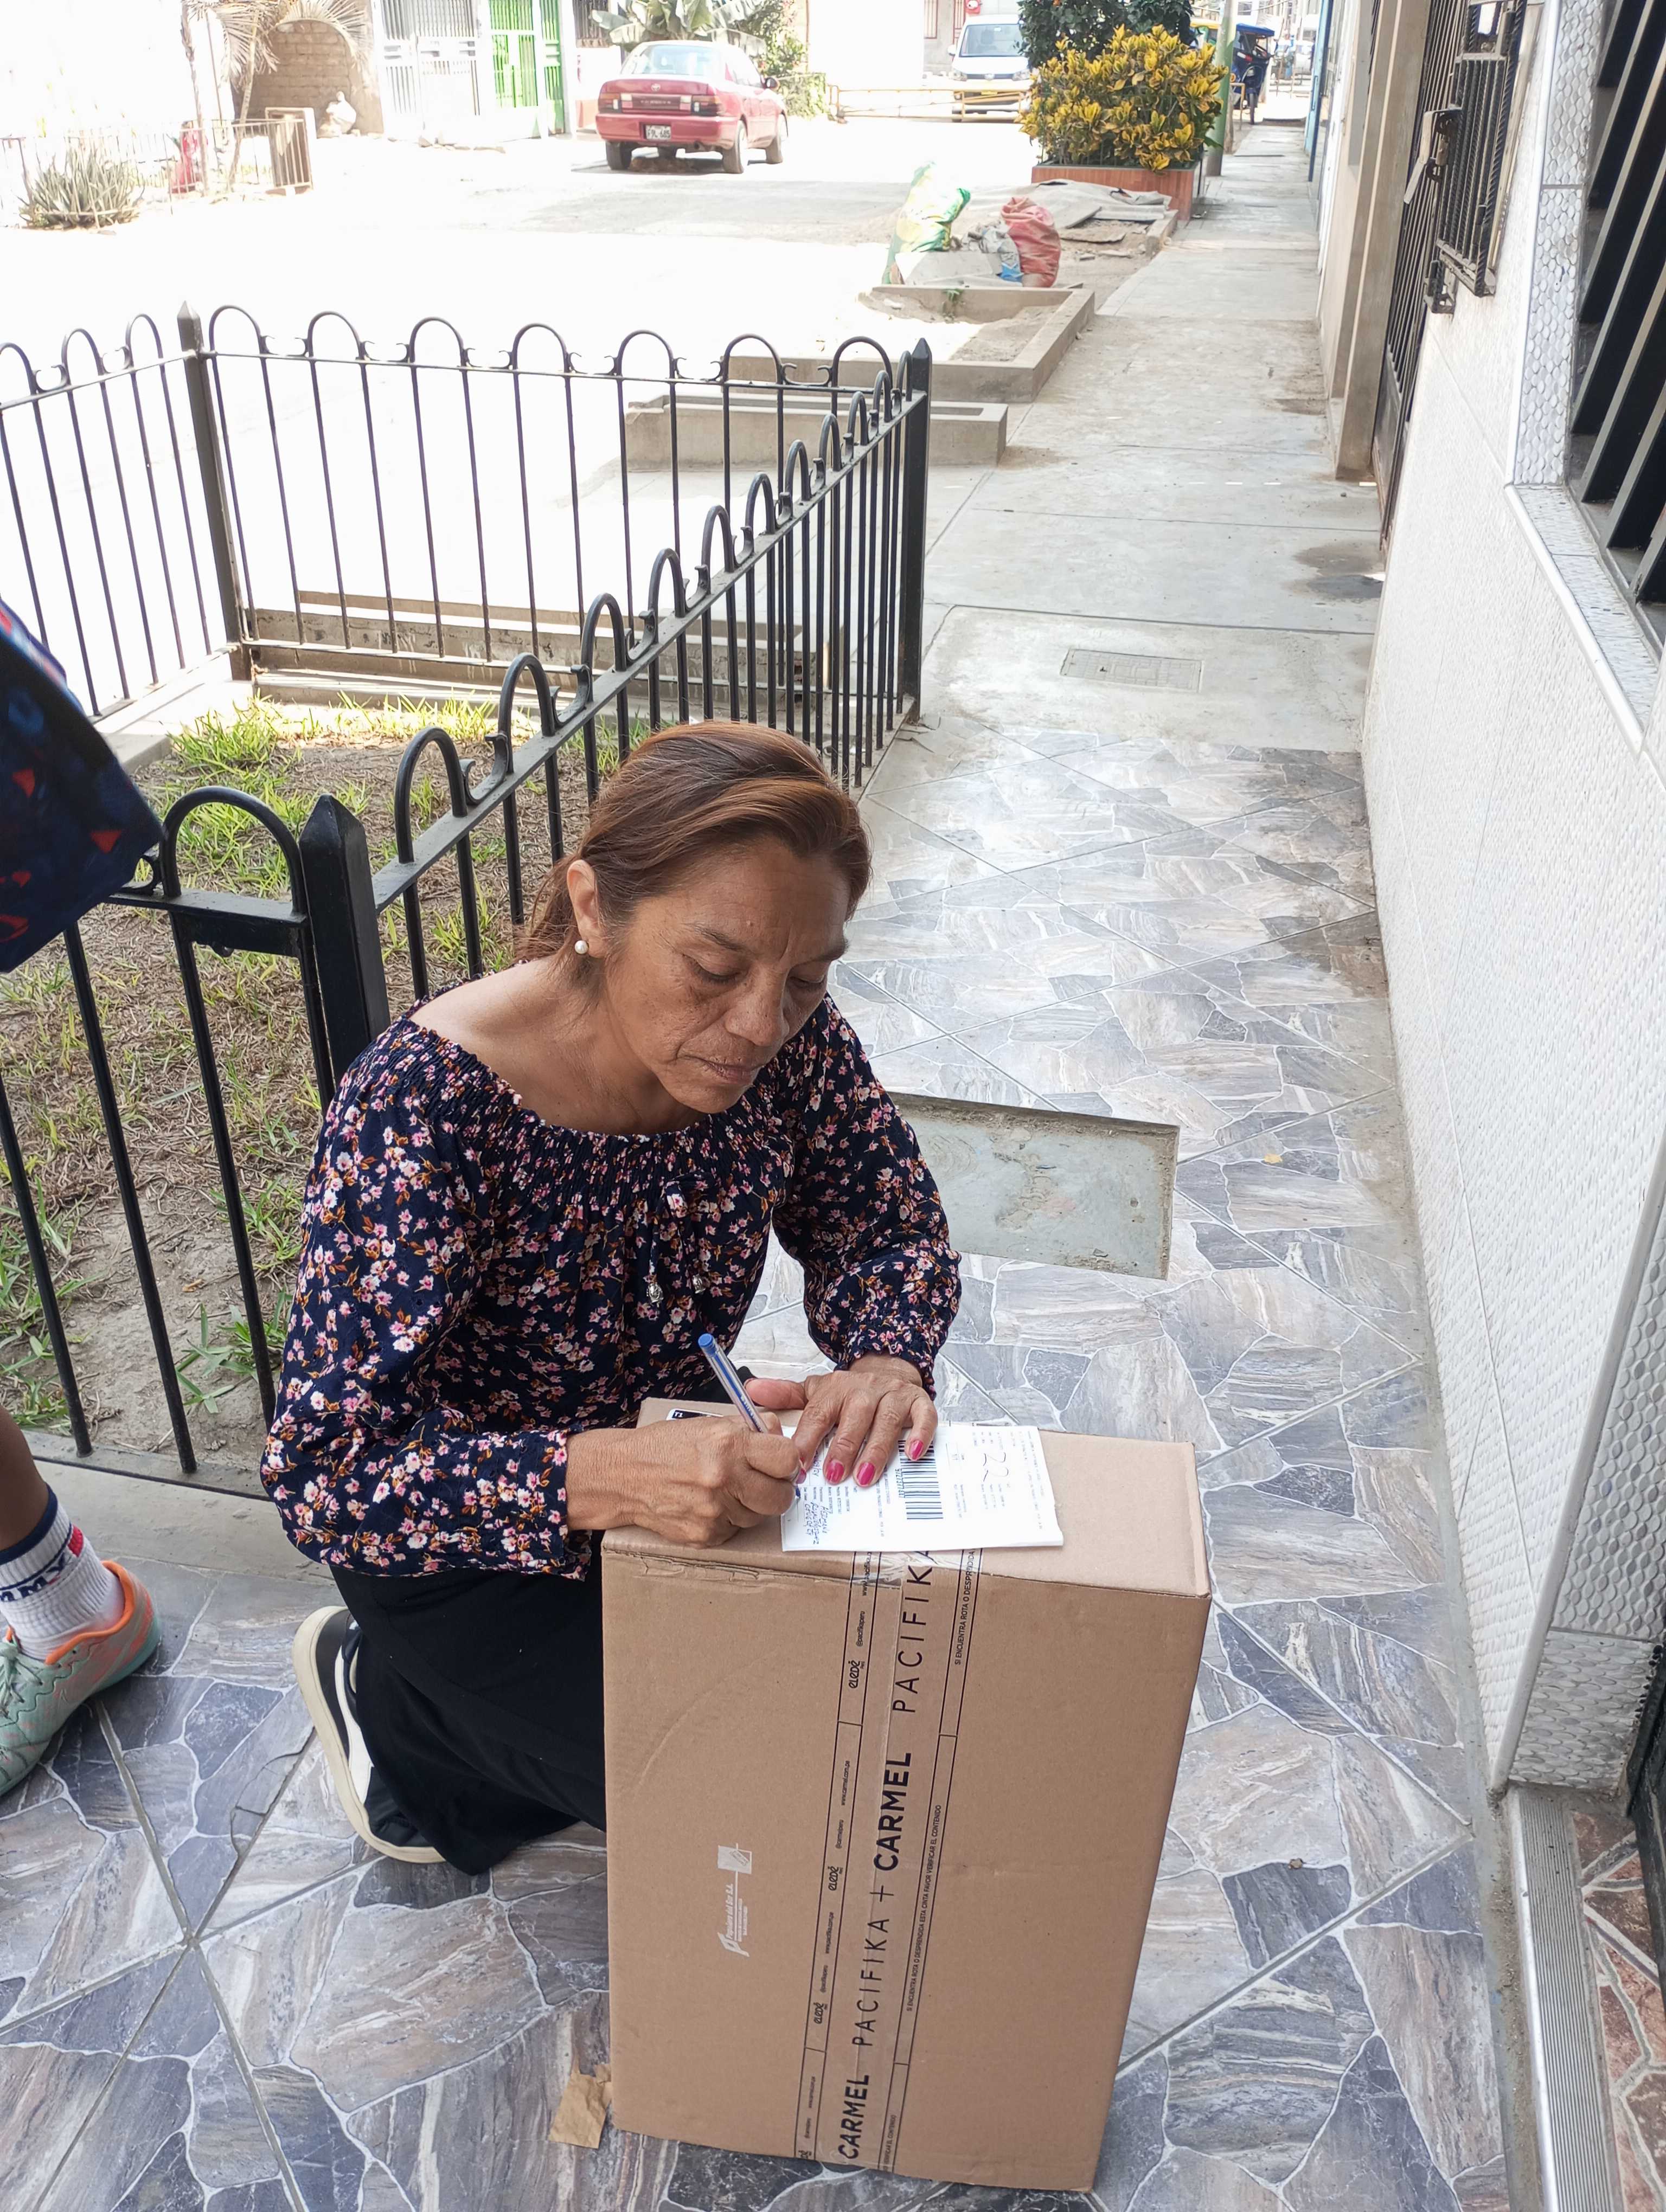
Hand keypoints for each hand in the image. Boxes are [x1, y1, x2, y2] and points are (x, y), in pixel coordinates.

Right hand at [565, 1416, 799, 1546]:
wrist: (622, 1475)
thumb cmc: (665, 1445)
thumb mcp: (708, 1423)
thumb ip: (748, 1429)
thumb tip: (781, 1435)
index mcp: (728, 1444)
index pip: (787, 1459)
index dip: (787, 1461)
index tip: (779, 1462)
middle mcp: (723, 1479)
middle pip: (781, 1497)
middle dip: (777, 1490)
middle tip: (763, 1482)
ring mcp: (714, 1511)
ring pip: (758, 1517)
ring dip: (750, 1506)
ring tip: (727, 1490)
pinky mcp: (704, 1536)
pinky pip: (734, 1531)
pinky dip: (727, 1520)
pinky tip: (707, 1504)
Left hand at [745, 1355, 934, 1488]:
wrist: (888, 1370)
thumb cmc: (849, 1393)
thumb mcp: (816, 1392)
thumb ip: (784, 1396)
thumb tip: (750, 1392)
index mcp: (836, 1389)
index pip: (819, 1414)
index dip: (808, 1439)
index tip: (798, 1465)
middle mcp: (865, 1389)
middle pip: (855, 1416)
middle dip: (844, 1447)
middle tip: (833, 1477)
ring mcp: (894, 1396)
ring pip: (887, 1420)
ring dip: (876, 1449)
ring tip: (864, 1477)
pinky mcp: (920, 1403)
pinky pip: (924, 1416)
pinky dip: (920, 1435)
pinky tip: (911, 1455)